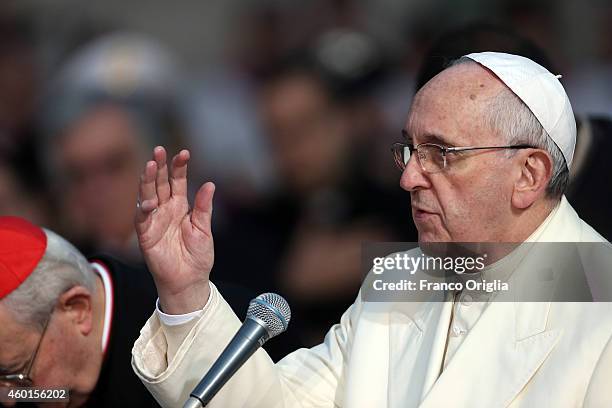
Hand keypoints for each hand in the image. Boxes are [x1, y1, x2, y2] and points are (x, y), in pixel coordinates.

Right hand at [135, 146, 214, 313]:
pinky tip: (149, 201)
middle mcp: (165, 210)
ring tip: (150, 165)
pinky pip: (142, 219)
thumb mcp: (204, 229)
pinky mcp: (146, 235)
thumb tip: (210, 184)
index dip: (179, 167)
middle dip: (159, 167)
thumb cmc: (198, 256)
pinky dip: (144, 209)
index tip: (184, 153)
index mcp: (180, 207)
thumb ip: (204, 208)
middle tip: (159, 150)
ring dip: (147, 181)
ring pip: (147, 196)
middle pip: (159, 183)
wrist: (189, 280)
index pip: (177, 182)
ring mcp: (154, 221)